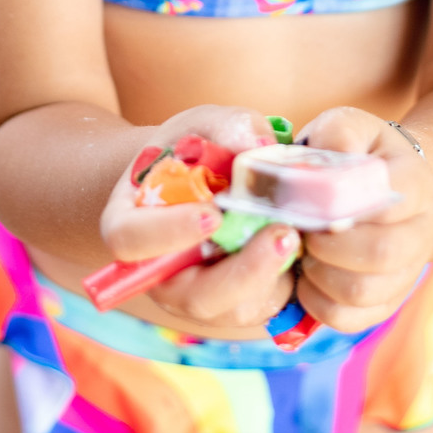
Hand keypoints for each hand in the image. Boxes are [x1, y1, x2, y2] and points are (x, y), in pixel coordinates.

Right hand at [99, 105, 297, 330]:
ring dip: (269, 278)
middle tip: (281, 235)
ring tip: (297, 236)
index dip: (168, 233)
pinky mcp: (236, 303)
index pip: (131, 241)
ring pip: (232, 308)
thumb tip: (258, 146)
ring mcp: (198, 295)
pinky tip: (302, 245)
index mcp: (131, 224)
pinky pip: (260, 305)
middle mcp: (160, 274)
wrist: (197, 179)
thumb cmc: (190, 150)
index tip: (212, 214)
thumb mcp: (202, 124)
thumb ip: (225, 127)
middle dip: (241, 272)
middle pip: (192, 296)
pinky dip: (285, 280)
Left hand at [295, 107, 432, 333]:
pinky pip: (351, 318)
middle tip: (302, 229)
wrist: (389, 190)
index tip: (315, 196)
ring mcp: (407, 273)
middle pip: (382, 252)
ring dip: (320, 274)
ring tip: (302, 252)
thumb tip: (324, 163)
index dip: (347, 200)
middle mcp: (420, 231)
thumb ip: (338, 134)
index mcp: (415, 182)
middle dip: (329, 244)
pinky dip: (318, 303)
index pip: (393, 195)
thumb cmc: (360, 154)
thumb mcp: (350, 126)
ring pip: (365, 291)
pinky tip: (305, 277)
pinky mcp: (386, 302)